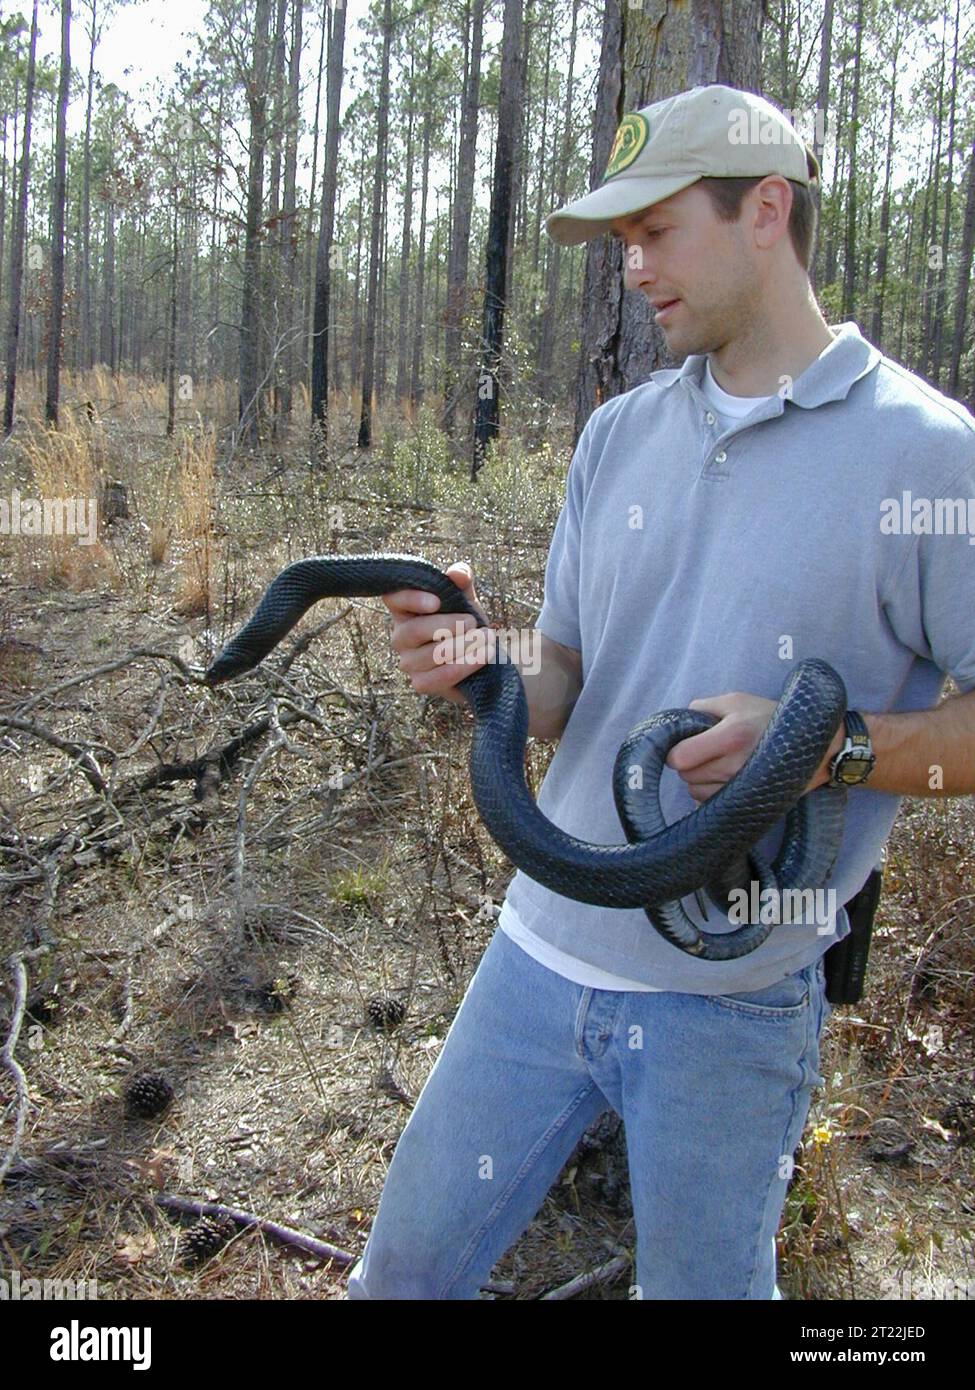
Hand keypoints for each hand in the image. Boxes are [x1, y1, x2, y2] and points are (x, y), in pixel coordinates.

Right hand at [382, 562, 491, 704]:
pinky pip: (437, 677)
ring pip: (430, 655)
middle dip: (448, 625)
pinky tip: (482, 656)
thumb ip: (461, 582)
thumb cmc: (467, 623)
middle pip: (413, 631)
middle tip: (472, 622)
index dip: (411, 599)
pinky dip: (463, 666)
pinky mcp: (421, 684)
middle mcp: (400, 636)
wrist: (483, 656)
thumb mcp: (466, 598)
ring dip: (463, 645)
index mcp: (405, 610)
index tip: (437, 601)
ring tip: (486, 639)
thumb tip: (457, 573)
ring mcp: (408, 662)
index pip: (393, 598)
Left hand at [665, 691, 777, 802]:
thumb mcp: (737, 701)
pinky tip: (726, 779)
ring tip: (720, 764)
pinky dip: (712, 793)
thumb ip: (702, 707)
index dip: (676, 752)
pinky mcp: (749, 803)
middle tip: (707, 752)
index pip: (680, 758)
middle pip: (687, 776)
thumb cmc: (770, 717)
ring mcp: (743, 789)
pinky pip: (711, 805)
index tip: (685, 745)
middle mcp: (736, 766)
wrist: (812, 745)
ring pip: (696, 792)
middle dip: (690, 764)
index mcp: (731, 736)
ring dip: (701, 780)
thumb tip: (677, 724)